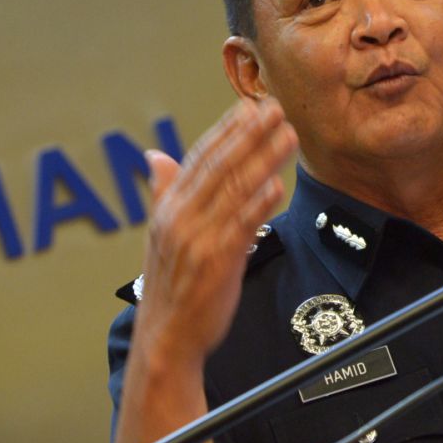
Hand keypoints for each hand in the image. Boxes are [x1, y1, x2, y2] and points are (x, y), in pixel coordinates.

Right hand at [134, 97, 298, 368]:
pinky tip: (277, 185)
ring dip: (263, 159)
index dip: (224, 130)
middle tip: (275, 108)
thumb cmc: (170, 284)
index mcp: (168, 207)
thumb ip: (163, 191)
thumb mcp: (160, 233)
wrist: (166, 337)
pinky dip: (259, 204)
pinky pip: (241, 227)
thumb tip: (155, 156)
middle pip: (219, 167)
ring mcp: (197, 239)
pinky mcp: (216, 262)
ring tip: (287, 135)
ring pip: (235, 190)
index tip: (247, 105)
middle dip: (249, 134)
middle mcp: (180, 217)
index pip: (199, 158)